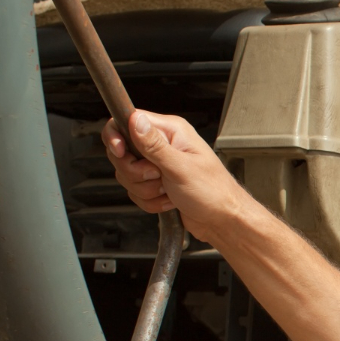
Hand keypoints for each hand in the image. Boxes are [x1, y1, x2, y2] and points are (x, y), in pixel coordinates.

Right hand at [101, 110, 249, 242]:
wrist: (223, 221)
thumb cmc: (214, 193)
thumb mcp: (181, 167)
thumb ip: (154, 145)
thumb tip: (135, 120)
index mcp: (171, 131)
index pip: (127, 120)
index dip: (117, 137)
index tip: (121, 153)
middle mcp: (162, 144)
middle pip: (122, 152)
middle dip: (136, 172)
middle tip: (158, 176)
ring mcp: (158, 165)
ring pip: (127, 175)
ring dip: (145, 190)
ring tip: (168, 190)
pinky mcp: (155, 183)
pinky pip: (135, 191)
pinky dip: (150, 201)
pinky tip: (169, 200)